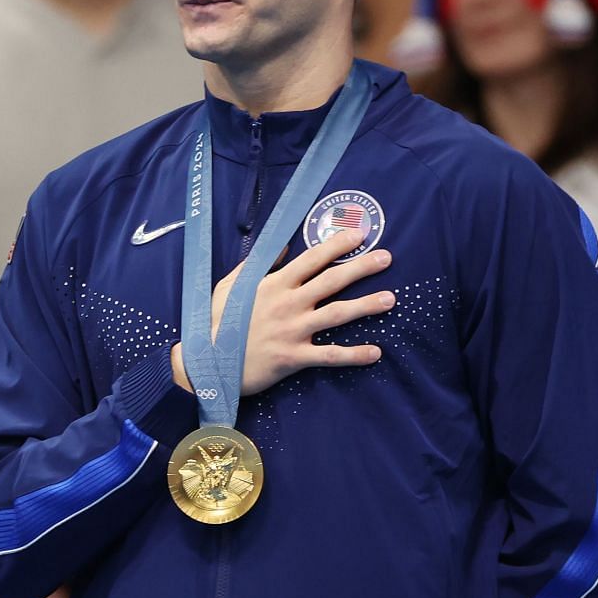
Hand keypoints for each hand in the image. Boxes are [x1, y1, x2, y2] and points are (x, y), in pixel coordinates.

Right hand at [172, 229, 393, 398]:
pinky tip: (375, 352)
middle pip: (331, 281)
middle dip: (361, 267)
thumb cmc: (218, 322)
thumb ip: (257, 265)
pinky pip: (329, 355)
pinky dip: (354, 354)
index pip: (311, 259)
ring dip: (366, 306)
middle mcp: (288, 303)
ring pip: (337, 314)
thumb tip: (283, 249)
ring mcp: (293, 330)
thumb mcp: (231, 286)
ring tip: (391, 299)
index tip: (358, 235)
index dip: (336, 245)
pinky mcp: (294, 357)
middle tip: (387, 257)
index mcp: (274, 284)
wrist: (207, 362)